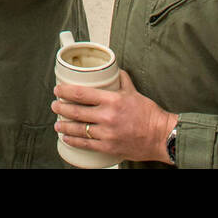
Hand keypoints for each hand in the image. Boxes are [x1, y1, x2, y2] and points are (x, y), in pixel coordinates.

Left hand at [51, 70, 177, 162]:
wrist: (162, 136)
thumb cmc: (149, 115)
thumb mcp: (134, 93)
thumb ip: (122, 81)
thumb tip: (116, 71)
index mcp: (112, 100)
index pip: (81, 93)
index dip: (65, 91)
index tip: (58, 90)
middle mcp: (107, 116)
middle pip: (75, 111)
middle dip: (60, 108)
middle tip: (55, 106)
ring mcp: (107, 133)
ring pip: (78, 129)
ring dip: (64, 126)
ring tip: (57, 124)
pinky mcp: (109, 147)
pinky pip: (86, 144)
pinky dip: (74, 141)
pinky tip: (67, 139)